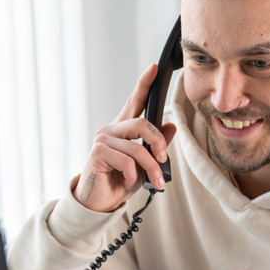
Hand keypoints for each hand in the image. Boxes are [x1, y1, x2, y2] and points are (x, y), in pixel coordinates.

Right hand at [74, 63, 176, 212]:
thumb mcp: (144, 163)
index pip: (134, 101)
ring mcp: (102, 140)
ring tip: (156, 182)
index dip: (143, 84)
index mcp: (122, 128)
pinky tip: (129, 181)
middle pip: (142, 124)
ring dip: (151, 168)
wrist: (100, 201)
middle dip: (158, 142)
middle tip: (164, 160)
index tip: (154, 68)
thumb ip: (157, 144)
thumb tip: (171, 125)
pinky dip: (133, 174)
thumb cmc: (120, 181)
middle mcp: (110, 129)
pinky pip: (126, 161)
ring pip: (137, 148)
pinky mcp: (97, 153)